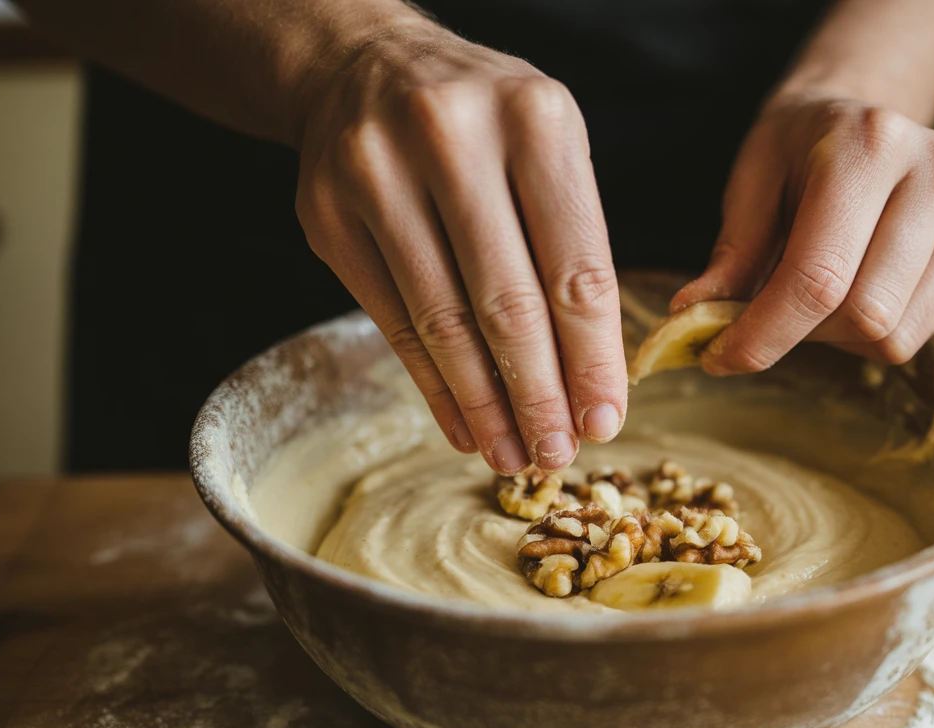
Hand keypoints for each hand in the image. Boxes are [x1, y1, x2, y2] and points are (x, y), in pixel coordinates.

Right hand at [294, 18, 625, 473]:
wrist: (364, 67)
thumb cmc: (484, 124)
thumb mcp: (548, 150)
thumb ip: (574, 250)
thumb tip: (590, 384)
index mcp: (534, 119)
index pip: (575, 268)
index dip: (592, 360)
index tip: (605, 420)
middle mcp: (452, 137)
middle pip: (507, 304)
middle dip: (538, 395)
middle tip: (558, 454)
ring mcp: (376, 173)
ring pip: (442, 322)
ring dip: (483, 405)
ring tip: (512, 455)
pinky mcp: (328, 214)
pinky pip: (391, 322)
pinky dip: (432, 385)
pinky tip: (462, 425)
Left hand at [671, 92, 933, 370]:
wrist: (866, 117)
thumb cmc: (799, 149)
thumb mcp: (752, 181)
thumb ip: (731, 254)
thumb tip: (693, 320)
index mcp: (870, 145)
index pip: (818, 276)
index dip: (764, 333)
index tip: (720, 357)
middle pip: (863, 314)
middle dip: (799, 334)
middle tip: (767, 317)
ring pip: (892, 334)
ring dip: (836, 338)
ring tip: (814, 296)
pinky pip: (919, 334)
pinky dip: (870, 333)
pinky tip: (854, 289)